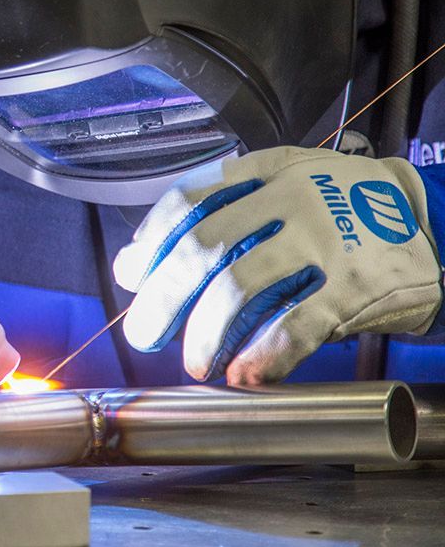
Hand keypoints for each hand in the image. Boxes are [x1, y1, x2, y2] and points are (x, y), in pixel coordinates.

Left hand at [113, 147, 442, 383]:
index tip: (131, 276)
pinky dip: (263, 356)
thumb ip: (213, 215)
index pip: (187, 201)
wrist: (428, 217)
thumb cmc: (336, 206)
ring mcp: (323, 240)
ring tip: (196, 362)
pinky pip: (296, 326)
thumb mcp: (280, 187)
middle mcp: (290, 200)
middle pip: (201, 249)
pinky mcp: (354, 285)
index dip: (150, 242)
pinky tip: (245, 373)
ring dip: (205, 334)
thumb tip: (133, 262)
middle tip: (144, 333)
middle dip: (162, 299)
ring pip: (239, 288)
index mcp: (265, 172)